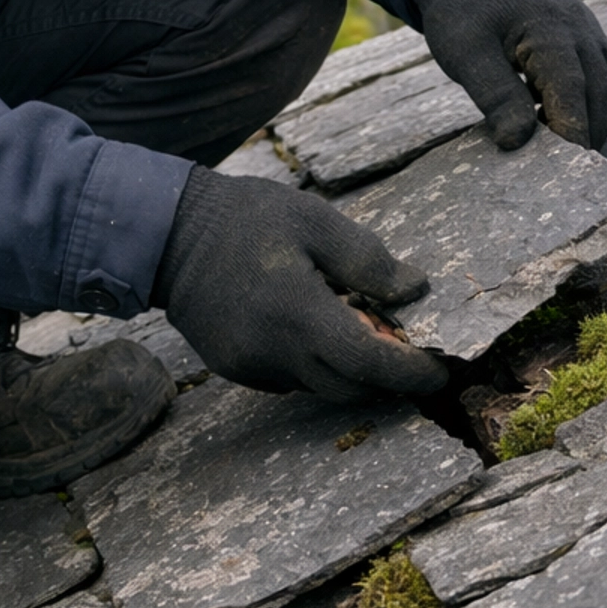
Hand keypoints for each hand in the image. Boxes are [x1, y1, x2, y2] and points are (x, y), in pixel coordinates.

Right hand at [153, 168, 448, 400]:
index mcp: (299, 314)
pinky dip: (313, 364)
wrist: (167, 236)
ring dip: (348, 369)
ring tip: (358, 326)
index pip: (370, 365)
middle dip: (385, 376)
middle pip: (349, 388)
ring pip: (319, 388)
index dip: (411, 373)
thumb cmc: (244, 219)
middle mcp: (275, 353)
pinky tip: (312, 327)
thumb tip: (415, 289)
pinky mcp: (235, 368)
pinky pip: (289, 380)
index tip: (439, 372)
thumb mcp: (314, 220)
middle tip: (407, 347)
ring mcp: (251, 366)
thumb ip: (368, 260)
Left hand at [407, 0, 606, 150]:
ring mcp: (588, 28)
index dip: (572, 129)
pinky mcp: (587, 36)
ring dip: (596, 121)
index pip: (571, 87)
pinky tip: (563, 123)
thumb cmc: (461, 14)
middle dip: (588, 132)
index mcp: (548, 27)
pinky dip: (594, 104)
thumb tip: (516, 142)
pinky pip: (606, 75)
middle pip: (601, 89)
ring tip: (565, 150)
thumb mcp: (465, 56)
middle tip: (566, 172)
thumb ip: (495, 96)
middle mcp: (579, 25)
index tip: (566, 169)